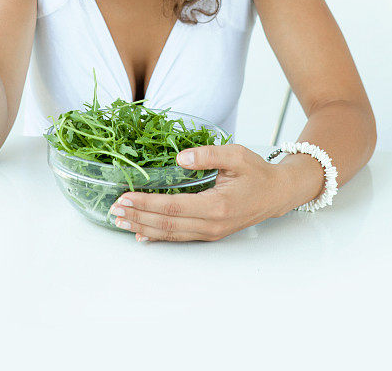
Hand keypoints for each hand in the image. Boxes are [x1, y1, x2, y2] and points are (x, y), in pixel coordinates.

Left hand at [108, 143, 288, 242]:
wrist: (278, 193)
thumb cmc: (257, 172)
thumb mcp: (236, 155)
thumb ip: (207, 155)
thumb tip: (179, 158)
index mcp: (217, 205)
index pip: (173, 206)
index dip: (146, 203)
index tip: (125, 197)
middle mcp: (212, 224)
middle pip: (167, 224)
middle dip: (137, 217)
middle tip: (113, 210)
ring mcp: (211, 232)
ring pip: (171, 233)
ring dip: (143, 227)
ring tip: (120, 221)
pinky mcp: (210, 233)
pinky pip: (180, 236)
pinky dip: (158, 235)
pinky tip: (141, 234)